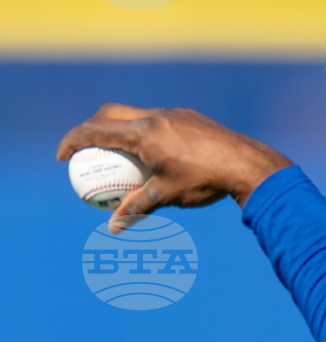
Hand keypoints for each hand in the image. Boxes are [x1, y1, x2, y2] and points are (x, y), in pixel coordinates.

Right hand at [57, 103, 292, 231]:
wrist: (247, 164)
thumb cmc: (204, 181)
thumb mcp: (167, 196)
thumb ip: (137, 208)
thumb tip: (113, 228)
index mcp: (143, 132)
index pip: (96, 130)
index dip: (73, 140)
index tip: (63, 156)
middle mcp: (156, 116)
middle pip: (112, 113)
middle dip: (93, 127)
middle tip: (87, 150)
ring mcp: (175, 114)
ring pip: (138, 115)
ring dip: (123, 129)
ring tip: (122, 154)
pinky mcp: (192, 118)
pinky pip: (161, 121)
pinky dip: (148, 133)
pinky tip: (158, 155)